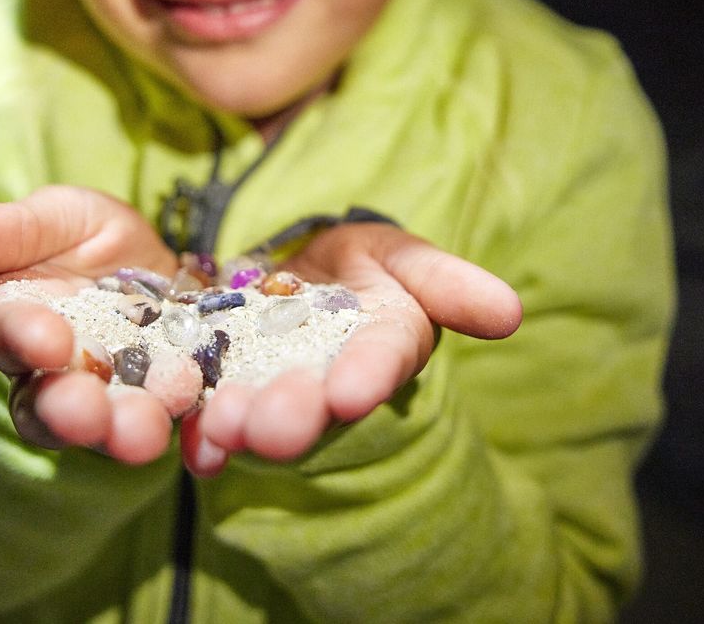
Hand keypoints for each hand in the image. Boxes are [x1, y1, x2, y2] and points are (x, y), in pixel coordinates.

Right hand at [0, 185, 179, 464]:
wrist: (161, 267)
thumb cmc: (89, 238)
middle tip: (90, 414)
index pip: (8, 335)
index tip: (47, 339)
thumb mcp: (54, 218)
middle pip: (52, 403)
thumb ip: (1, 232)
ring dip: (125, 432)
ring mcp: (114, 398)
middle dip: (71, 410)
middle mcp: (57, 374)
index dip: (24, 337)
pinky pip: (178, 432)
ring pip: (109, 427)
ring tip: (145, 432)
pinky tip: (206, 439)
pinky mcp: (168, 411)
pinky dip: (190, 437)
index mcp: (17, 321)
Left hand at [183, 223, 521, 475]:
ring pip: (261, 411)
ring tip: (220, 426)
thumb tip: (511, 313)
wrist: (301, 270)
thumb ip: (451, 284)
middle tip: (267, 427)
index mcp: (385, 345)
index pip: (381, 359)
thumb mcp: (407, 257)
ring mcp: (278, 389)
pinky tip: (192, 446)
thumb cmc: (367, 264)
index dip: (367, 374)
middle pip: (314, 400)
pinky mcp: (227, 390)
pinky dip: (201, 435)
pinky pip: (212, 414)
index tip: (351, 390)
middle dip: (292, 415)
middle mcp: (333, 379)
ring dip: (241, 424)